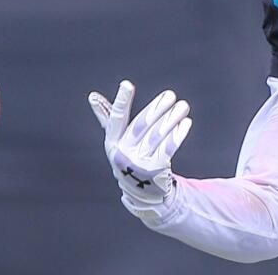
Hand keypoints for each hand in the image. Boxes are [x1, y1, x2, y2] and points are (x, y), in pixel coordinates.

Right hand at [89, 80, 192, 204]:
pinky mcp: (155, 171)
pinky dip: (177, 135)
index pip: (116, 119)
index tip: (127, 84)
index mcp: (112, 143)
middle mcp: (123, 153)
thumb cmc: (130, 156)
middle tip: (171, 95)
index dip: (122, 101)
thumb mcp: (118, 140)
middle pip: (141, 126)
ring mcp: (138, 164)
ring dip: (171, 119)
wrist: (142, 192)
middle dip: (157, 109)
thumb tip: (92, 96)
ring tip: (183, 106)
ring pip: (157, 136)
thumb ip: (108, 118)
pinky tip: (185, 123)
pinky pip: (167, 149)